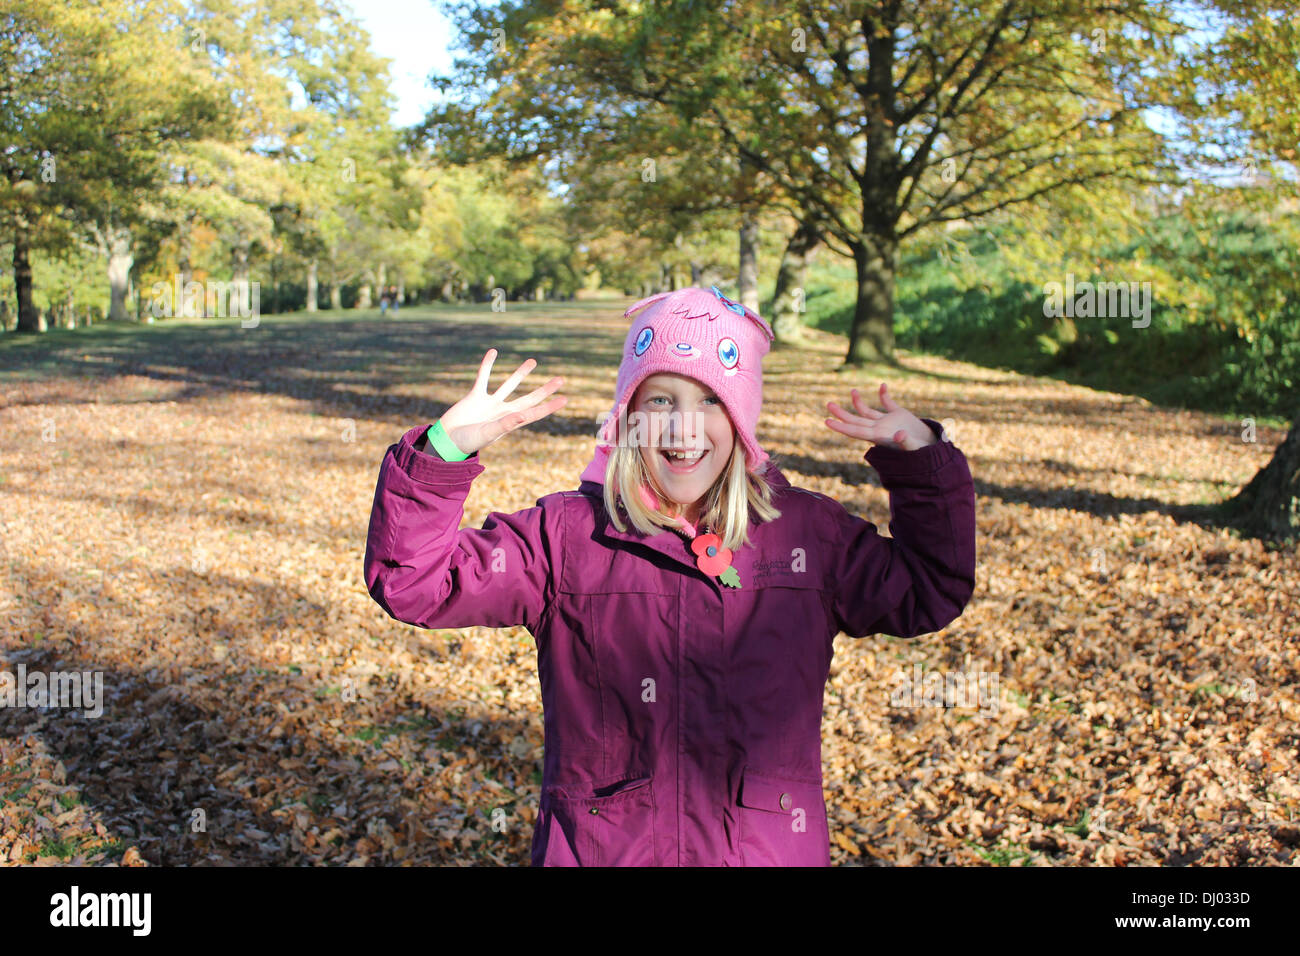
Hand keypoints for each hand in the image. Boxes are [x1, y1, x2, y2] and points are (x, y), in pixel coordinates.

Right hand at [437, 349, 566, 455]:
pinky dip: (487, 365)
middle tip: (561, 379)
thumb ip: (505, 424)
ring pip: (510, 384)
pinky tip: (493, 352)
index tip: (565, 399)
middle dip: (544, 390)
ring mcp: (490, 403)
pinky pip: (483, 377)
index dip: (550, 407)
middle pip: (529, 398)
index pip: (535, 413)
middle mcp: (503, 412)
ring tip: (533, 361)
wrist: (447, 440)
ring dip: (521, 373)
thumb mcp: (487, 434)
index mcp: (510, 423)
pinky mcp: (475, 396)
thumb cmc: (468, 442)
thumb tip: (524, 414)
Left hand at [824, 382, 935, 450]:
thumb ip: (905, 441)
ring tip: (852, 391)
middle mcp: (879, 429)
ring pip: (867, 412)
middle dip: (841, 414)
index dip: (841, 427)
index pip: (855, 431)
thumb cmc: (920, 450)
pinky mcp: (897, 415)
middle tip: (828, 404)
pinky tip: (883, 386)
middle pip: (856, 420)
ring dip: (858, 402)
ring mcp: (887, 421)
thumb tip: (899, 435)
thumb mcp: (912, 446)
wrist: (931, 446)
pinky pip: (887, 403)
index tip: (827, 421)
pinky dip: (884, 395)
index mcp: (878, 436)